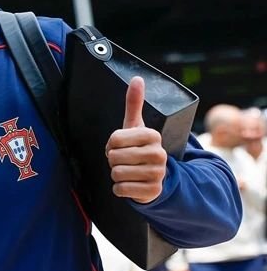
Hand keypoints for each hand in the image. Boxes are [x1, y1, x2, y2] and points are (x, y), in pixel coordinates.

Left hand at [105, 76, 166, 203]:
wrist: (153, 177)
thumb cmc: (138, 148)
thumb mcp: (135, 127)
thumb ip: (134, 104)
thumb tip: (137, 78)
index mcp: (152, 135)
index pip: (115, 139)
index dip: (112, 145)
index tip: (121, 146)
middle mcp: (158, 154)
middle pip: (114, 157)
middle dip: (113, 160)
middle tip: (124, 160)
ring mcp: (158, 174)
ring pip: (116, 174)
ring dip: (116, 175)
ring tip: (128, 171)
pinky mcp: (153, 191)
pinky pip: (121, 189)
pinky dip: (119, 189)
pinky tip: (130, 184)